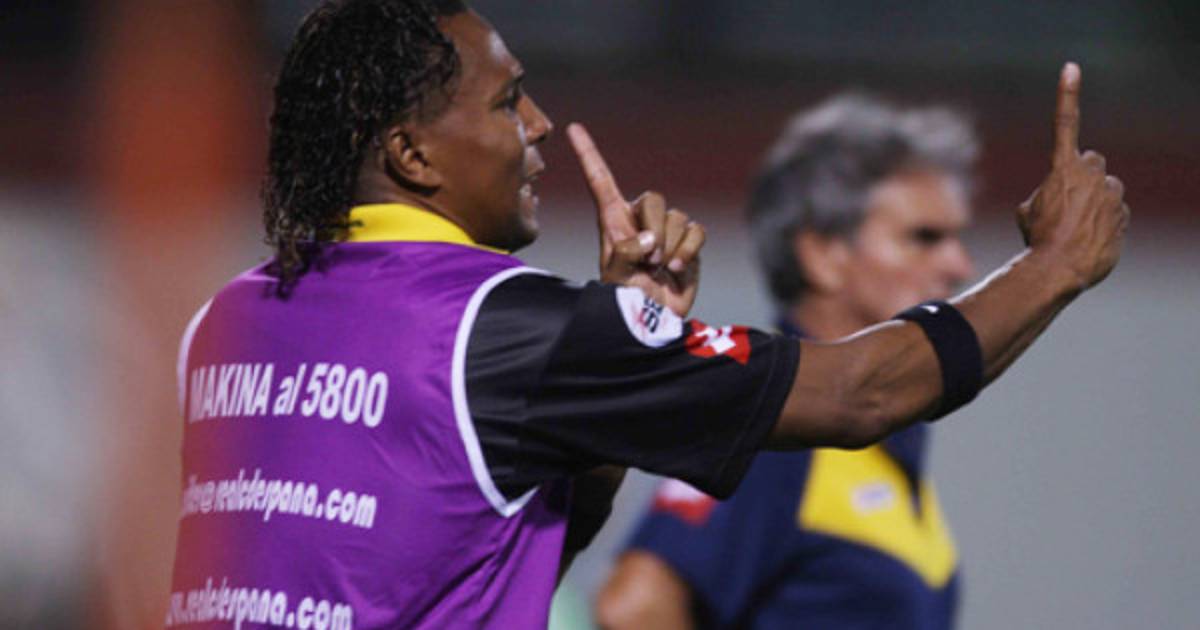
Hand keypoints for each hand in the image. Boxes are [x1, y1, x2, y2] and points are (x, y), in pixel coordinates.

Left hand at [567, 123, 705, 316]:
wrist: (652, 321)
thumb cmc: (625, 300)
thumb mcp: (616, 277)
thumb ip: (627, 254)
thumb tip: (651, 239)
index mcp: (612, 221)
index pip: (600, 181)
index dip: (588, 154)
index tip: (572, 128)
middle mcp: (639, 220)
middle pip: (654, 199)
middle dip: (656, 228)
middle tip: (650, 259)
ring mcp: (666, 231)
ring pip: (678, 217)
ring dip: (671, 247)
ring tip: (660, 269)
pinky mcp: (688, 243)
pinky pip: (696, 231)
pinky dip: (689, 251)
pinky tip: (677, 269)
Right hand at [1019, 62, 1129, 290]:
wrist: (1060, 268)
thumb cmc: (1037, 238)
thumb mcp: (1028, 212)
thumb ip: (1048, 194)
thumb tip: (1061, 200)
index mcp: (1063, 168)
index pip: (1065, 123)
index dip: (1067, 94)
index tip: (1071, 67)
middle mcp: (1092, 174)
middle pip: (1092, 162)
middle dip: (1084, 174)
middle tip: (1068, 201)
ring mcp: (1112, 195)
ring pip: (1106, 189)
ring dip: (1094, 201)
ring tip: (1074, 229)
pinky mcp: (1124, 215)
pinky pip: (1115, 213)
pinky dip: (1103, 223)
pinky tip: (1087, 241)